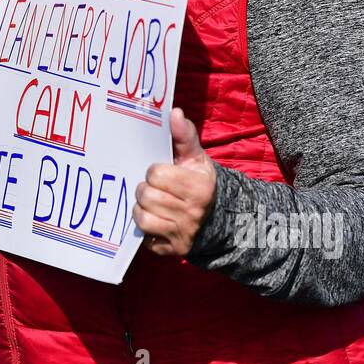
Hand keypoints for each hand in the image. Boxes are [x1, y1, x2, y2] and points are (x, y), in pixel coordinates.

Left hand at [133, 107, 216, 257]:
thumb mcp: (197, 159)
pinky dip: (146, 229)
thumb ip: (184, 135)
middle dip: (146, 190)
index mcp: (198, 187)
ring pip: (142, 217)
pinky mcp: (172, 251)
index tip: (161, 174)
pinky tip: (156, 220)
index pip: (156, 174)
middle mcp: (192, 213)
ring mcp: (182, 234)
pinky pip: (145, 237)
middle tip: (154, 189)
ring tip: (152, 204)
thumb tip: (174, 112)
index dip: (154, 172)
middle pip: (146, 196)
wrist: (221, 221)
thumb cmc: (201, 184)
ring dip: (142, 209)